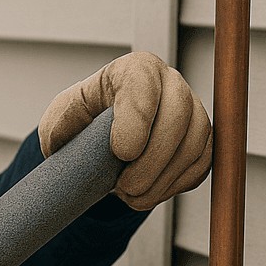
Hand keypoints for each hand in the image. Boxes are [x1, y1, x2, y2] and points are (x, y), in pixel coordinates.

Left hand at [38, 52, 211, 209]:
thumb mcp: (64, 117)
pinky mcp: (203, 139)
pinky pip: (201, 165)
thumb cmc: (86, 119)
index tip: (121, 153)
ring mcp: (193, 109)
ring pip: (193, 144)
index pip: (143, 85)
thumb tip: (67, 139)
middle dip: (151, 161)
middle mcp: (170, 83)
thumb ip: (62, 124)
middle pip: (177, 116)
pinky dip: (175, 186)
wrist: (107, 133)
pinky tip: (149, 193)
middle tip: (125, 188)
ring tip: (132, 195)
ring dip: (162, 180)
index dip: (136, 120)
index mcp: (134, 69)